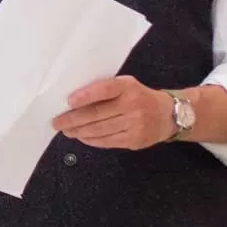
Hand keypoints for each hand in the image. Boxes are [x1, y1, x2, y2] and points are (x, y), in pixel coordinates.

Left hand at [52, 76, 174, 149]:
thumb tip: (74, 99)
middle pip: (97, 114)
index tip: (68, 101)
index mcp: (127, 87)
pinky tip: (81, 137)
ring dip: (78, 131)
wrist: (168, 114)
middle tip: (57, 122)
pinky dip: (91, 140)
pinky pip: (108, 141)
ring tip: (66, 130)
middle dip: (73, 119)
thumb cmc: (139, 96)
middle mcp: (132, 105)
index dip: (85, 96)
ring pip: (100, 130)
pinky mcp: (135, 140)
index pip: (104, 90)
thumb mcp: (126, 85)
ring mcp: (135, 124)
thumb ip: (105, 89)